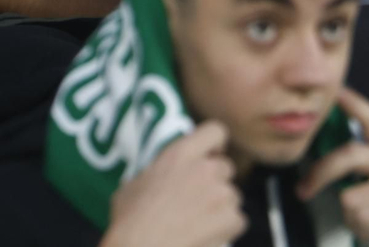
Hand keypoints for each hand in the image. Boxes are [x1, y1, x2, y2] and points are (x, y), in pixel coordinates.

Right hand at [102, 122, 245, 246]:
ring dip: (221, 208)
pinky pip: (238, 220)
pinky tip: (207, 237)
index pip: (215, 131)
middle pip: (226, 167)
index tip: (209, 157)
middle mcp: (204, 169)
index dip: (215, 145)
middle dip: (216, 183)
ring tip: (198, 224)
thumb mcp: (134, 185)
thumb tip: (157, 179)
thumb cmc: (130, 222)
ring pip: (233, 195)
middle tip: (198, 201)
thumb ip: (155, 173)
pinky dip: (227, 230)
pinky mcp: (230, 219)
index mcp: (180, 154)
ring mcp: (220, 193)